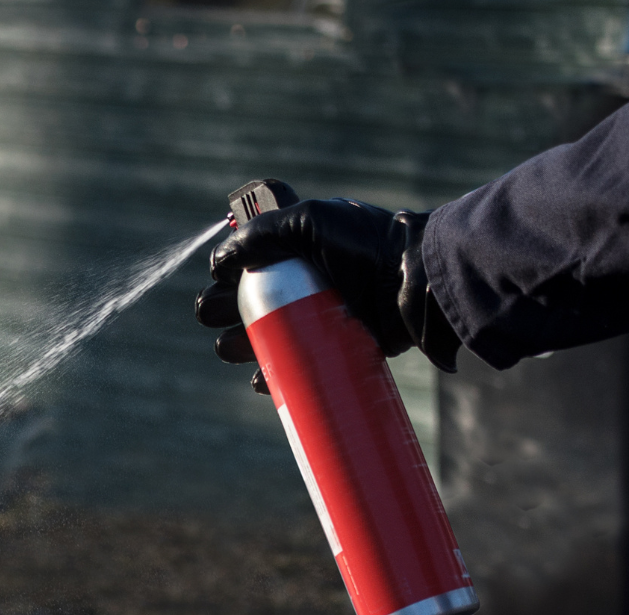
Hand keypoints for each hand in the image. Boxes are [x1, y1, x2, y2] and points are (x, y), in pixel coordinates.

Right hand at [194, 198, 454, 392]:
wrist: (413, 282)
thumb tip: (217, 264)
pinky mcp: (325, 351)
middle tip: (218, 313)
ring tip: (234, 347)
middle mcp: (296, 284)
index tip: (224, 275)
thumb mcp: (310, 221)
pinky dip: (268, 377)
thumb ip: (258, 232)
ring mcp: (310, 320)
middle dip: (217, 309)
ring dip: (234, 346)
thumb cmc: (365, 244)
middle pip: (236, 302)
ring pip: (253, 340)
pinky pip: (285, 370)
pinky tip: (262, 376)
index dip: (224, 270)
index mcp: (290, 250)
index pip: (241, 261)